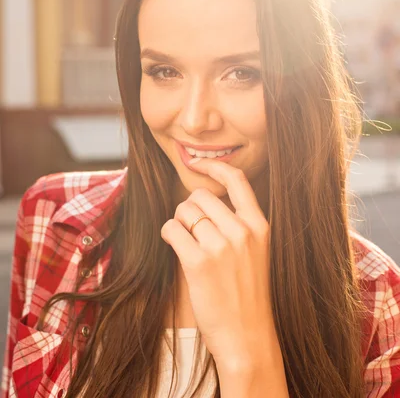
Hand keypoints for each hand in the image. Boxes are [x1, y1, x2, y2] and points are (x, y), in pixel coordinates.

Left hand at [161, 158, 280, 372]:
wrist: (248, 338)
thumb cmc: (248, 296)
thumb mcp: (257, 252)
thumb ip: (239, 224)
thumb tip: (203, 200)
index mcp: (259, 226)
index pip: (237, 180)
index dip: (214, 166)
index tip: (199, 164)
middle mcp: (242, 231)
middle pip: (201, 196)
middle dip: (189, 207)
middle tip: (189, 227)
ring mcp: (221, 246)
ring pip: (184, 210)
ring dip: (178, 221)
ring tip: (184, 240)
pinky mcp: (199, 263)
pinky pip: (172, 229)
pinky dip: (168, 233)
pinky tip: (173, 244)